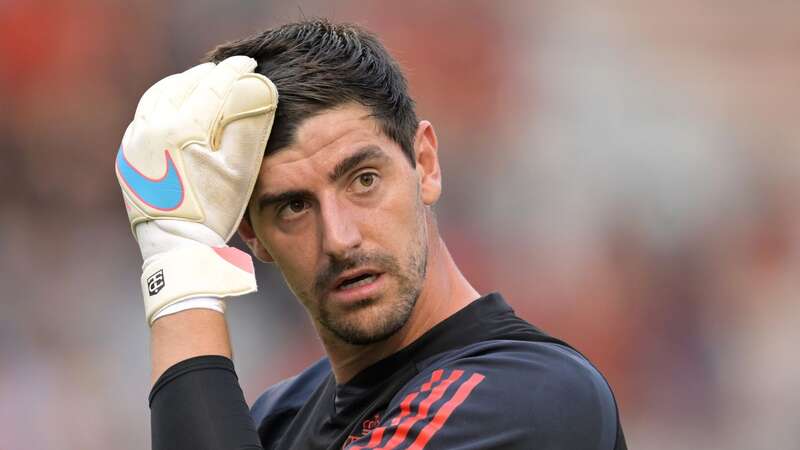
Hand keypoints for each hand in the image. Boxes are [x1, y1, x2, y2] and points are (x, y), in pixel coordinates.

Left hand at [115, 56, 276, 324]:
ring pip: (157, 97)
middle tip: (227, 71)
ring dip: (181, 86)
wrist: (177, 247)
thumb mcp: (240, 169)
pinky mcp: (128, 158)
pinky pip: (144, 118)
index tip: (249, 64)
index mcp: (179, 129)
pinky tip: (178, 110)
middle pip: (180, 85)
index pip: (211, 87)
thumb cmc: (215, 210)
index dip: (233, 72)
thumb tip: (260, 87)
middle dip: (206, 75)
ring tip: (202, 83)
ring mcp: (134, 144)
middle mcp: (150, 129)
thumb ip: (249, 124)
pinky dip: (163, 105)